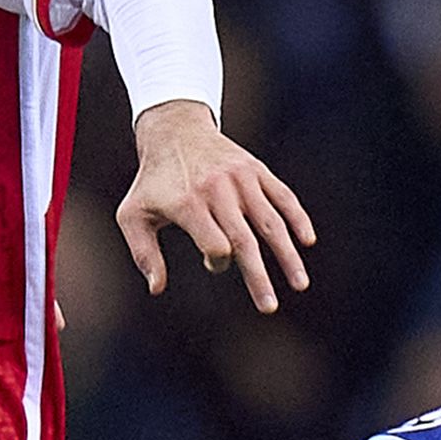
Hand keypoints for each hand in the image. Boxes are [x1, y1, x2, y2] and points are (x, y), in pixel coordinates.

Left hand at [116, 100, 315, 312]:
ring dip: (287, 255)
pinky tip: (308, 241)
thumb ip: (143, 253)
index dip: (217, 260)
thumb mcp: (133, 214)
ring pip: (270, 221)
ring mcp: (240, 178)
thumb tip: (157, 289)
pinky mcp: (256, 170)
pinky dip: (297, 219)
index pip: (213, 242)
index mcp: (187, 203)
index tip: (212, 261)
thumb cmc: (152, 182)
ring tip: (300, 285)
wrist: (175, 130)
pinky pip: (283, 196)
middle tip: (269, 308)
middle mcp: (217, 190)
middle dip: (258, 276)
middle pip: (244, 240)